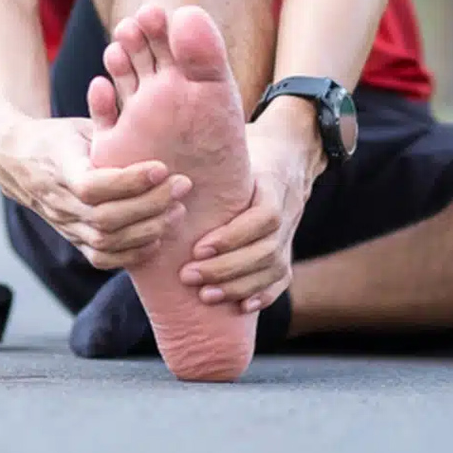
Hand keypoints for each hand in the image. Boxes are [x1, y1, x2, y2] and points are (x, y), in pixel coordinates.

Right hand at [0, 116, 191, 268]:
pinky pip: (102, 258)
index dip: (130, 182)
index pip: (93, 185)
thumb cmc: (59, 139)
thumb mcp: (79, 126)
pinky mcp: (73, 240)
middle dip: (150, 205)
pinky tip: (158, 236)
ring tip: (177, 210)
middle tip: (182, 186)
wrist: (19, 163)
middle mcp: (59, 202)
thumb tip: (123, 89)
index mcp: (59, 168)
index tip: (162, 168)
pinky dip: (133, 253)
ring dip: (148, 229)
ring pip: (107, 241)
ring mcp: (65, 225)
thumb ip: (103, 120)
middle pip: (106, 218)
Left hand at [179, 100, 321, 311]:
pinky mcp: (289, 248)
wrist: (291, 151)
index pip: (262, 218)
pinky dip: (264, 295)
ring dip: (239, 285)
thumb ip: (207, 155)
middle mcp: (288, 211)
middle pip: (266, 249)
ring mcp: (291, 233)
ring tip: (205, 294)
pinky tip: (240, 307)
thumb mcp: (234, 145)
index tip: (198, 248)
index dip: (233, 237)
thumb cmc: (249, 147)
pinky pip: (283, 278)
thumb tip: (161, 160)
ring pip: (274, 267)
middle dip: (226, 268)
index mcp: (273, 185)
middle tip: (188, 276)